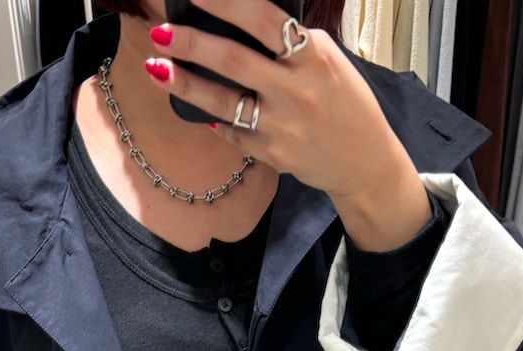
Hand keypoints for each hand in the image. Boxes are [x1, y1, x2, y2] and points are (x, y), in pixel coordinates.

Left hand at [144, 0, 407, 203]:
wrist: (365, 162)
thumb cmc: (346, 103)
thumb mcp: (329, 60)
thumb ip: (292, 42)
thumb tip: (245, 21)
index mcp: (314, 56)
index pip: (263, 19)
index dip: (225, 2)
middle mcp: (297, 91)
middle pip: (234, 60)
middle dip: (192, 43)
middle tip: (162, 30)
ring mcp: (282, 126)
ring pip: (224, 102)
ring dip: (186, 84)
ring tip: (157, 67)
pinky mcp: (273, 155)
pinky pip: (234, 133)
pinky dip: (215, 119)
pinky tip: (198, 106)